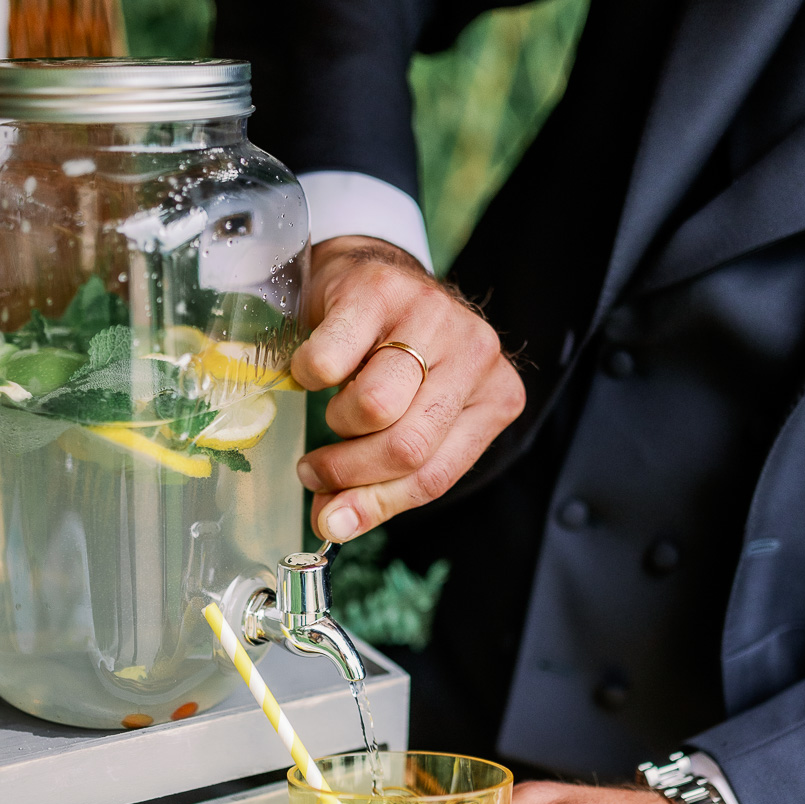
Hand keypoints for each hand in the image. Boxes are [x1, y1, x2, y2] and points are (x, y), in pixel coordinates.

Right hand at [291, 236, 525, 541]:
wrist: (369, 277)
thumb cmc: (389, 362)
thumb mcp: (405, 423)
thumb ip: (378, 480)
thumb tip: (332, 526)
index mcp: (495, 398)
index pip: (437, 475)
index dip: (377, 505)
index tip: (332, 521)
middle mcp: (478, 355)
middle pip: (407, 446)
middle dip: (349, 472)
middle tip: (315, 473)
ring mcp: (434, 317)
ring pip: (375, 407)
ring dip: (336, 422)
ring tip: (331, 410)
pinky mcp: (383, 290)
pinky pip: (330, 362)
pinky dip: (308, 376)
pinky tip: (315, 370)